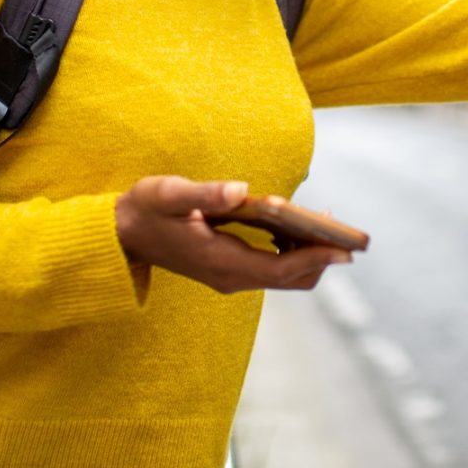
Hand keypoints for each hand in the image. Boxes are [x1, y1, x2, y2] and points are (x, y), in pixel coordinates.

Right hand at [114, 175, 352, 293]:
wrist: (120, 234)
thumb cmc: (145, 210)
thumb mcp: (169, 194)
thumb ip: (205, 194)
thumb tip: (239, 190)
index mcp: (222, 262)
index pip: (282, 268)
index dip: (316, 258)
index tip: (346, 249)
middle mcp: (230, 277)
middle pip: (291, 278)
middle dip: (321, 258)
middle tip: (347, 233)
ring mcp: (229, 276)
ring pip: (283, 275)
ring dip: (308, 254)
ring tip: (326, 224)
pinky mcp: (227, 269)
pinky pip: (271, 267)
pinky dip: (291, 251)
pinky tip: (296, 225)